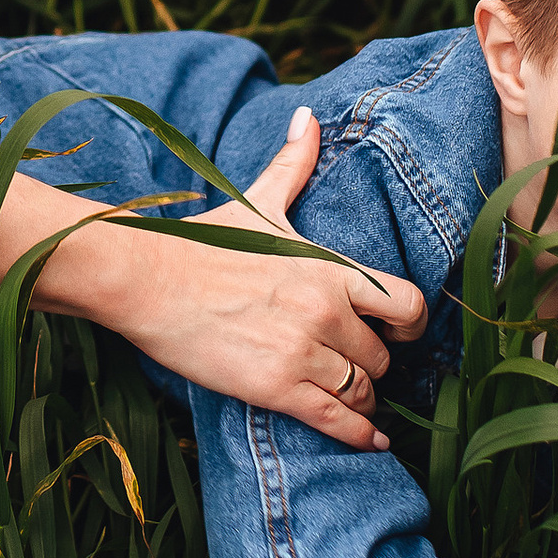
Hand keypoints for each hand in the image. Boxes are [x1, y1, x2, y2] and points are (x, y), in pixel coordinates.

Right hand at [0, 104, 426, 447]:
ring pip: (363, 391)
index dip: (409, 326)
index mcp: (330, 268)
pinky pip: (339, 421)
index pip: (405, 304)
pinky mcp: (278, 388)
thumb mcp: (259, 202)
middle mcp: (327, 311)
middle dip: (375, 366)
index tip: (400, 335)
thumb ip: (294, 163)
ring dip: (363, 401)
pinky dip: (360, 436)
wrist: (148, 280)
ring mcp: (305, 352)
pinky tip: (370, 441)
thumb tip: (309, 117)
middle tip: (361, 371)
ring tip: (356, 405)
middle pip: (383, 356)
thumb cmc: (202, 241)